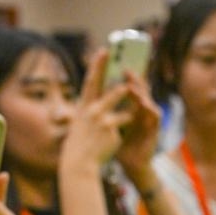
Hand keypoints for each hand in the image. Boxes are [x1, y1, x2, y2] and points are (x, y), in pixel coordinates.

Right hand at [59, 49, 133, 172]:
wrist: (79, 163)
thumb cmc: (81, 144)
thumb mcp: (81, 123)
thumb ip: (91, 110)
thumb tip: (99, 100)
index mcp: (83, 107)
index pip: (90, 82)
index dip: (97, 65)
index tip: (103, 51)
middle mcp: (90, 109)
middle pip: (104, 85)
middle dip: (114, 70)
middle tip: (124, 61)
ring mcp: (101, 118)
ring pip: (119, 100)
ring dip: (128, 94)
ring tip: (136, 91)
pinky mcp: (111, 128)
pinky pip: (126, 119)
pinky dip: (128, 121)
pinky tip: (124, 127)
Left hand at [114, 69, 160, 183]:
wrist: (130, 163)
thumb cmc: (120, 143)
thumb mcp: (110, 124)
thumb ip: (105, 110)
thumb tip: (89, 94)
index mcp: (131, 106)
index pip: (129, 85)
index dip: (125, 74)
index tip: (122, 68)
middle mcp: (142, 108)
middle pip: (140, 88)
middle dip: (133, 78)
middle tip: (125, 68)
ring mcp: (149, 117)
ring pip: (148, 98)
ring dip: (141, 90)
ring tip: (132, 84)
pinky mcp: (155, 128)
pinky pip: (155, 114)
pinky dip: (149, 107)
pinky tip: (143, 102)